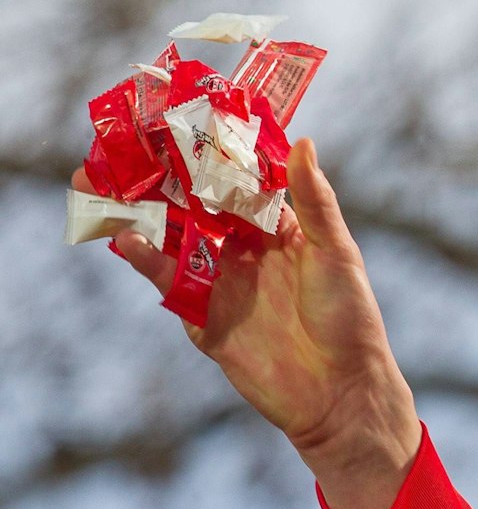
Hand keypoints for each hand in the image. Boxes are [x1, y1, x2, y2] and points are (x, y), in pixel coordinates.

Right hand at [79, 139, 420, 508]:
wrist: (342, 393)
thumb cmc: (350, 319)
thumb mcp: (336, 253)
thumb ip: (313, 202)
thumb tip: (303, 142)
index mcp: (276, 229)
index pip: (233, 180)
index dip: (205, 151)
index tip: (174, 115)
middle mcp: (243, 250)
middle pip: (190, 205)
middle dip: (154, 177)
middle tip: (116, 143)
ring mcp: (220, 282)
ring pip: (169, 238)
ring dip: (135, 211)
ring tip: (95, 182)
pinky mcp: (203, 318)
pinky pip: (170, 282)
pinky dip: (147, 259)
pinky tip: (129, 237)